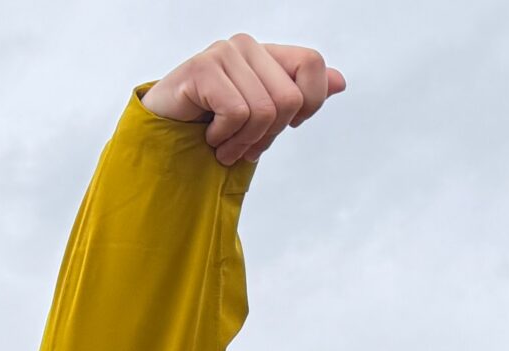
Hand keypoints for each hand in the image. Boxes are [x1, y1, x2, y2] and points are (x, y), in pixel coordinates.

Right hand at [142, 35, 344, 164]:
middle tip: (245, 145)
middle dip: (270, 135)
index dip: (310, 102)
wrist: (168, 136)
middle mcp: (247, 46)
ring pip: (264, 111)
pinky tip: (209, 135)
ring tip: (225, 145)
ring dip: (244, 142)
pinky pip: (237, 113)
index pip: (313, 64)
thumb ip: (302, 96)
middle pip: (290, 99)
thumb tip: (340, 81)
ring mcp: (224, 52)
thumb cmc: (216, 125)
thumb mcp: (266, 115)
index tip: (286, 124)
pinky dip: (224, 137)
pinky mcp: (202, 67)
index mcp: (268, 54)